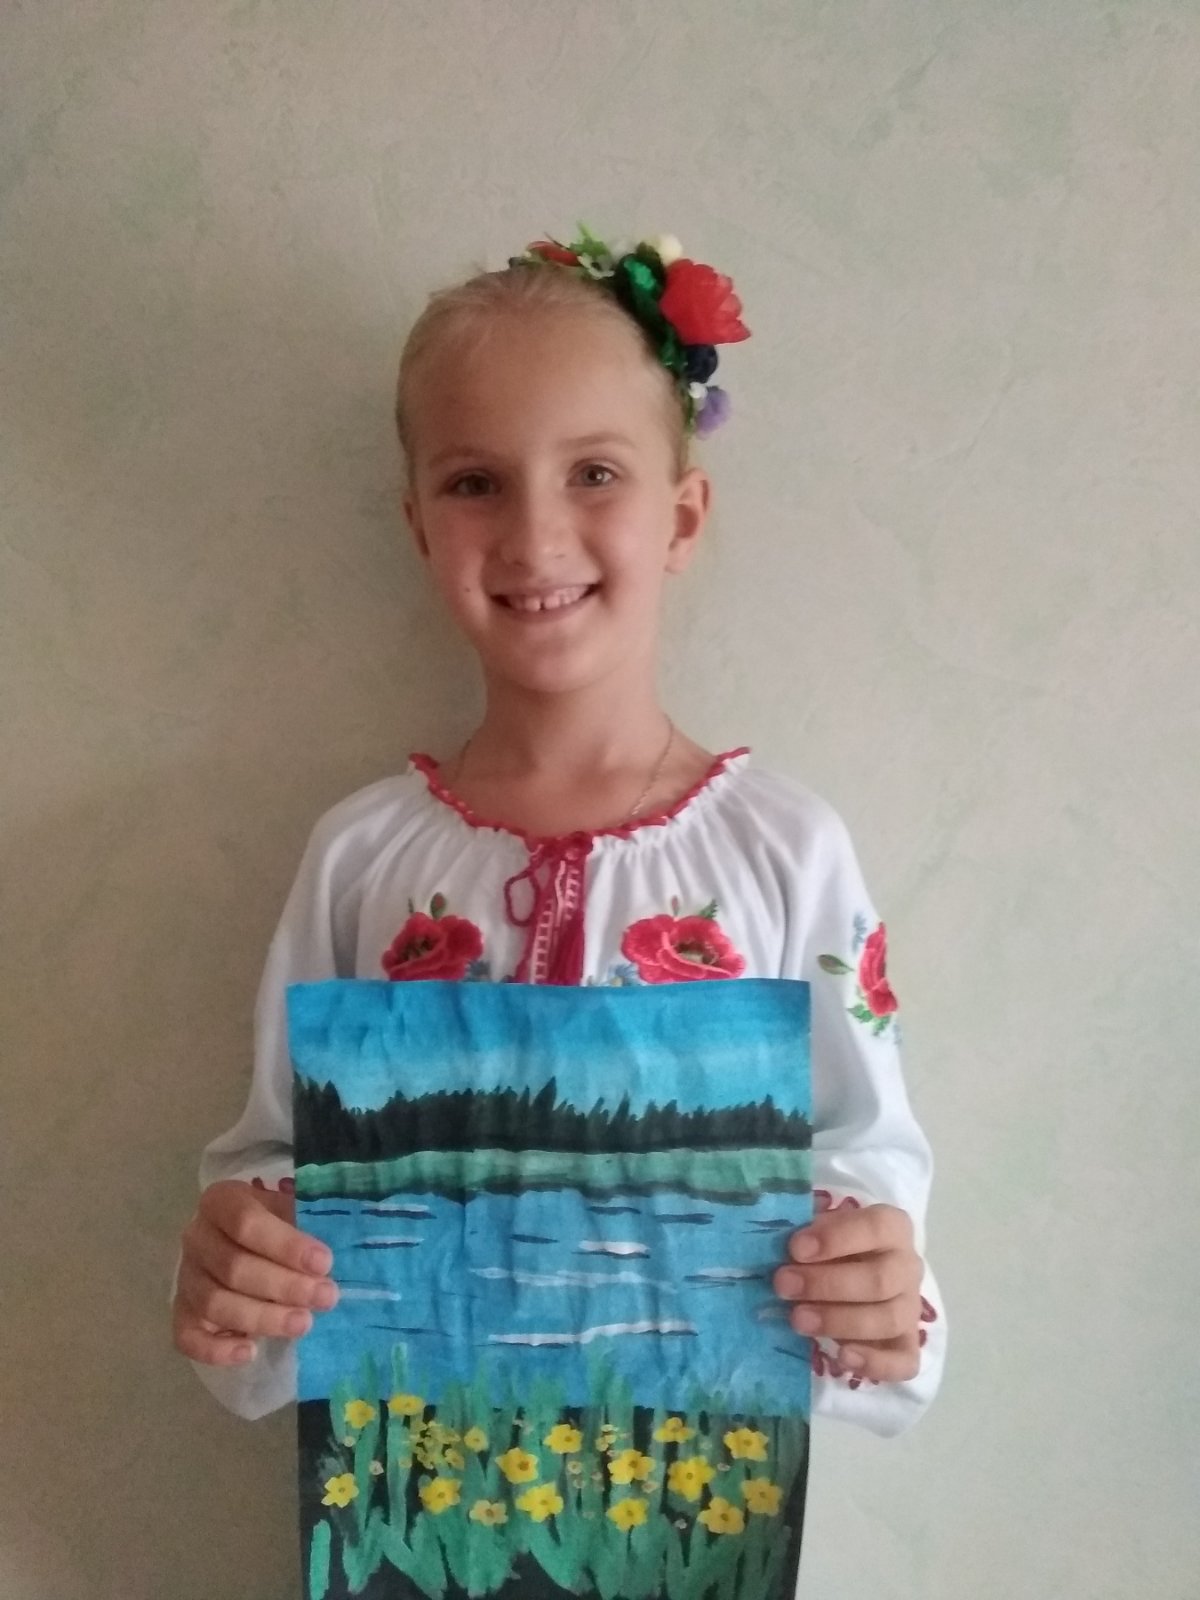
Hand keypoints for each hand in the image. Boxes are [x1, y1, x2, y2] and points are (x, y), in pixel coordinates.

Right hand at [172, 1179, 337, 1366]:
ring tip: (303, 1324)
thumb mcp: (291, 1210)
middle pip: (234, 1267)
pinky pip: (187, 1337)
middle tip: (325, 1297)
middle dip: (284, 1286)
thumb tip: (339, 1249)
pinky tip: (249, 1352)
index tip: (324, 1263)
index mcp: (222, 1201)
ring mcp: (186, 1277)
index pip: (246, 1221)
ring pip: (216, 1303)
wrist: (245, 1240)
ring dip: (262, 1318)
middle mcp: (197, 1237)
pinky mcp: (182, 1312)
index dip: (286, 1245)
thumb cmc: (277, 1223)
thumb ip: (307, 1224)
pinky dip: (215, 1349)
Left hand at [772, 1201, 921, 1382]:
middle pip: (880, 1280)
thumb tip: (773, 1238)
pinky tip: (842, 1357)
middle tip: (783, 1285)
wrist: (851, 1274)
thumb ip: (805, 1231)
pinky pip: (904, 1361)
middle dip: (827, 1284)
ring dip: (839, 1322)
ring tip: (797, 1320)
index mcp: (892, 1228)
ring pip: (888, 1319)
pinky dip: (875, 1363)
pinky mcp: (906, 1345)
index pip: (876, 1227)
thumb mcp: (818, 1229)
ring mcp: (910, 1308)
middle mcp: (907, 1267)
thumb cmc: (831, 1246)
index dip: (836, 1238)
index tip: (795, 1248)